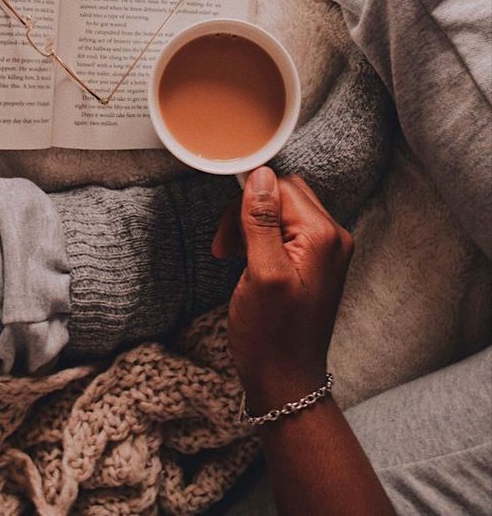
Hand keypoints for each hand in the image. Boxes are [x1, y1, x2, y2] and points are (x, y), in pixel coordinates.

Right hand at [212, 166, 352, 413]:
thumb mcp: (262, 273)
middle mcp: (332, 238)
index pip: (281, 187)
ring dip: (251, 226)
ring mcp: (325, 251)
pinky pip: (285, 231)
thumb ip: (262, 221)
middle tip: (227, 245)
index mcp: (323, 236)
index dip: (248, 203)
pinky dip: (260, 239)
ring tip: (232, 255)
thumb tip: (260, 175)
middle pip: (283, 195)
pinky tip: (246, 260)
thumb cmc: (272, 336)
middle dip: (248, 212)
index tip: (227, 233)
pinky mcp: (313, 263)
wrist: (285, 382)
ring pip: (281, 211)